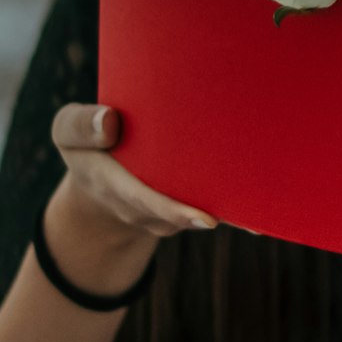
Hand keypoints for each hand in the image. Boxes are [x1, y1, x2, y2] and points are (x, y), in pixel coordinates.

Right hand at [50, 103, 255, 242]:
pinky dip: (241, 205)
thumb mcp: (67, 131)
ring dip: (236, 208)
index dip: (175, 212)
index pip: (146, 202)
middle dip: (219, 213)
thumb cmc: (88, 145)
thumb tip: (110, 122)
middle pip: (185, 214)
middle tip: (253, 214)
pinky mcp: (189, 205)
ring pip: (205, 210)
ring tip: (274, 200)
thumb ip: (80, 126)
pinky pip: (216, 206)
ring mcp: (170, 211)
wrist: (101, 180)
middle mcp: (148, 207)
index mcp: (117, 187)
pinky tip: (273, 205)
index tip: (205, 219)